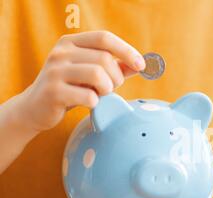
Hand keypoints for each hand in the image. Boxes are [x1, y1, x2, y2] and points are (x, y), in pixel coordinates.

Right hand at [16, 31, 145, 131]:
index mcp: (70, 43)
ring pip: (97, 75)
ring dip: (107, 88)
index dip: (126, 50)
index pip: (104, 38)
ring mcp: (55, 71)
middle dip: (116, 77)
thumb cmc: (70, 89)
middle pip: (105, 59)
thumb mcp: (90, 74)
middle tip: (110, 88)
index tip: (141, 65)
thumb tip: (140, 65)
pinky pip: (88, 96)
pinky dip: (95, 102)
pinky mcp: (53, 92)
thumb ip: (115, 68)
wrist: (35, 108)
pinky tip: (88, 103)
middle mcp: (60, 52)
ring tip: (100, 94)